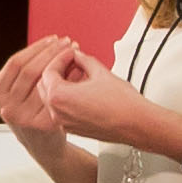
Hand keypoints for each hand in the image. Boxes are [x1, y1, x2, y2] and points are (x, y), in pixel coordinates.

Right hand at [0, 35, 93, 146]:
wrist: (44, 146)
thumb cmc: (33, 113)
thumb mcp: (17, 95)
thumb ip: (24, 74)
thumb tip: (47, 43)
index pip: (15, 63)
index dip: (35, 48)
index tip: (52, 39)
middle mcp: (7, 107)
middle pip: (30, 70)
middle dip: (51, 51)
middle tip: (67, 42)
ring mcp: (24, 118)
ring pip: (45, 80)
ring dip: (63, 62)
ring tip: (75, 52)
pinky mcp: (44, 125)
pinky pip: (59, 94)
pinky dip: (70, 79)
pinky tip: (80, 70)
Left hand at [39, 54, 166, 148]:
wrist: (136, 124)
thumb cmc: (122, 103)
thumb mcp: (100, 72)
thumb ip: (84, 60)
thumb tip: (78, 56)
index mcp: (59, 96)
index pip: (48, 71)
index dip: (60, 58)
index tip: (71, 53)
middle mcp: (57, 112)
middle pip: (45, 85)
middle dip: (57, 70)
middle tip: (71, 61)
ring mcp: (64, 123)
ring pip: (52, 99)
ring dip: (61, 85)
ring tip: (78, 74)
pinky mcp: (73, 129)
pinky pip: (62, 110)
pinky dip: (67, 98)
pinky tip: (82, 90)